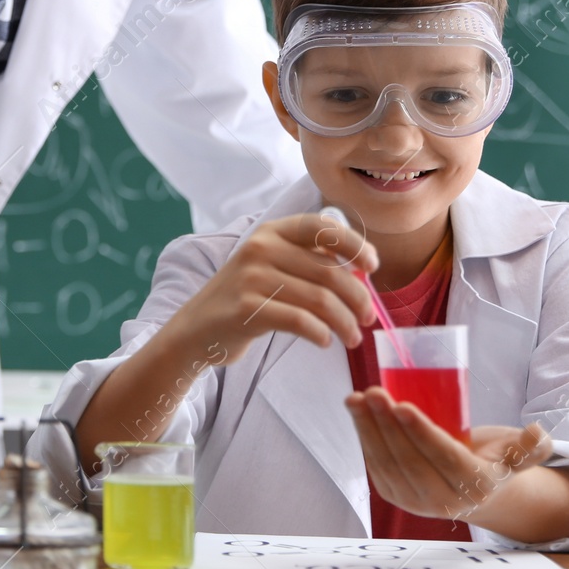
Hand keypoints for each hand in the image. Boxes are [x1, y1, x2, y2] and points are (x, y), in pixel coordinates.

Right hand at [166, 211, 377, 364]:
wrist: (195, 330)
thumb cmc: (245, 298)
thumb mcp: (270, 266)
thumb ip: (307, 261)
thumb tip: (361, 272)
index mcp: (271, 231)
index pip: (321, 227)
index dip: (354, 244)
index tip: (373, 267)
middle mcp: (261, 247)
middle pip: (329, 271)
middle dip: (357, 298)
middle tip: (367, 320)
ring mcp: (251, 277)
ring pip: (320, 299)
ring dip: (345, 322)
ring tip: (353, 338)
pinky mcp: (246, 308)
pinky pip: (299, 320)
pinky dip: (321, 333)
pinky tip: (326, 341)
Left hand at [344, 387, 551, 521]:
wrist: (479, 490)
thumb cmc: (497, 459)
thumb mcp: (521, 452)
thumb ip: (530, 447)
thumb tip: (538, 433)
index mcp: (477, 486)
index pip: (444, 457)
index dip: (421, 432)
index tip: (401, 405)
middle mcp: (444, 501)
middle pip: (409, 460)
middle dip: (386, 425)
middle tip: (373, 392)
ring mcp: (416, 502)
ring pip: (387, 464)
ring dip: (367, 429)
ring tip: (357, 398)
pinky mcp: (396, 496)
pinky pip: (377, 466)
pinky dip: (364, 438)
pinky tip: (357, 413)